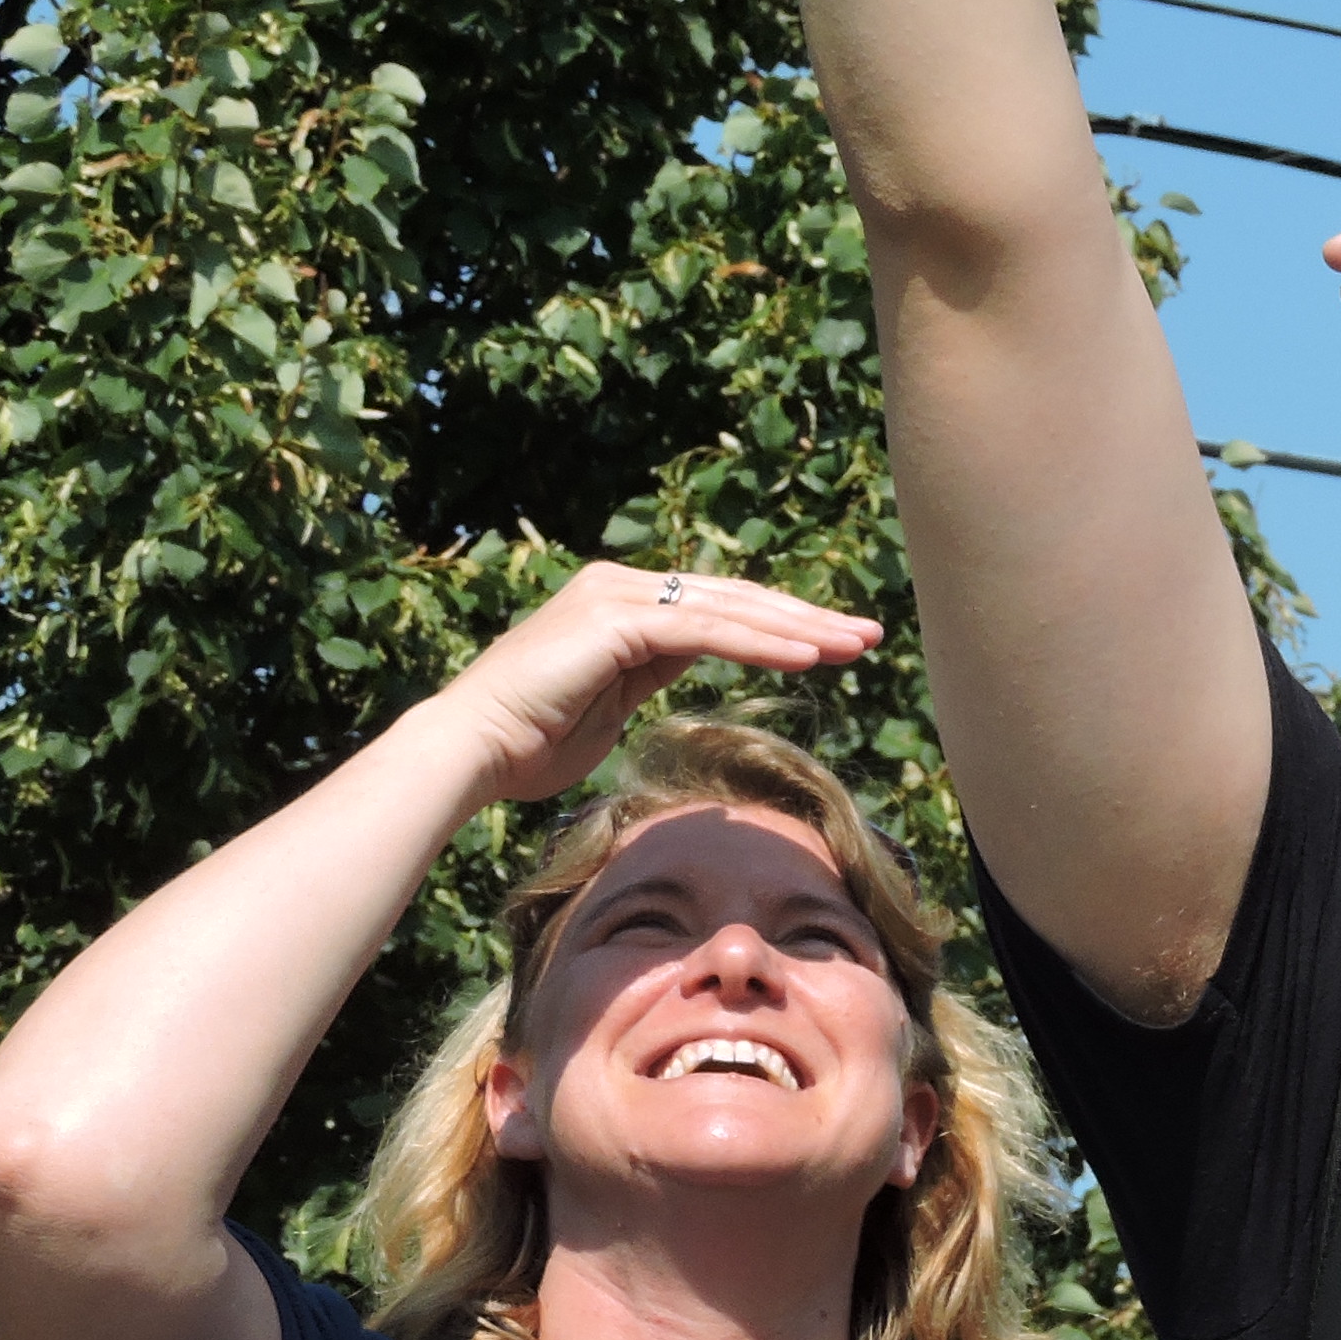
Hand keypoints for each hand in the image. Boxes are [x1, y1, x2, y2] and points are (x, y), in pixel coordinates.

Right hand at [423, 561, 883, 805]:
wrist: (471, 752)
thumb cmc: (530, 745)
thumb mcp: (611, 703)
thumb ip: (651, 673)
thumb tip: (693, 663)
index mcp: (623, 605)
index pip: (720, 609)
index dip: (780, 625)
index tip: (835, 645)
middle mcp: (621, 587)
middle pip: (735, 599)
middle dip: (807, 618)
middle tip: (869, 635)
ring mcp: (616, 597)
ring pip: (729, 608)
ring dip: (799, 628)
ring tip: (856, 645)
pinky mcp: (615, 620)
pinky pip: (705, 630)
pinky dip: (760, 642)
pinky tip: (808, 656)